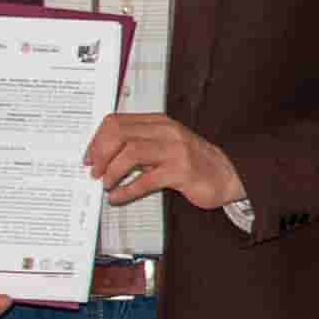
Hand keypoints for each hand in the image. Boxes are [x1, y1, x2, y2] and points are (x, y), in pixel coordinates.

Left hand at [86, 113, 242, 211]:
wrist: (228, 174)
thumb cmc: (194, 162)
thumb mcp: (165, 146)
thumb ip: (141, 145)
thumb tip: (105, 156)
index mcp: (159, 122)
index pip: (116, 122)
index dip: (97, 140)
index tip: (90, 157)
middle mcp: (166, 131)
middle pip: (119, 133)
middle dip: (100, 154)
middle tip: (95, 172)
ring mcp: (175, 150)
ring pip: (130, 152)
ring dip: (112, 171)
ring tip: (107, 184)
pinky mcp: (181, 171)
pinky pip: (146, 180)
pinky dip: (126, 190)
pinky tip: (118, 197)